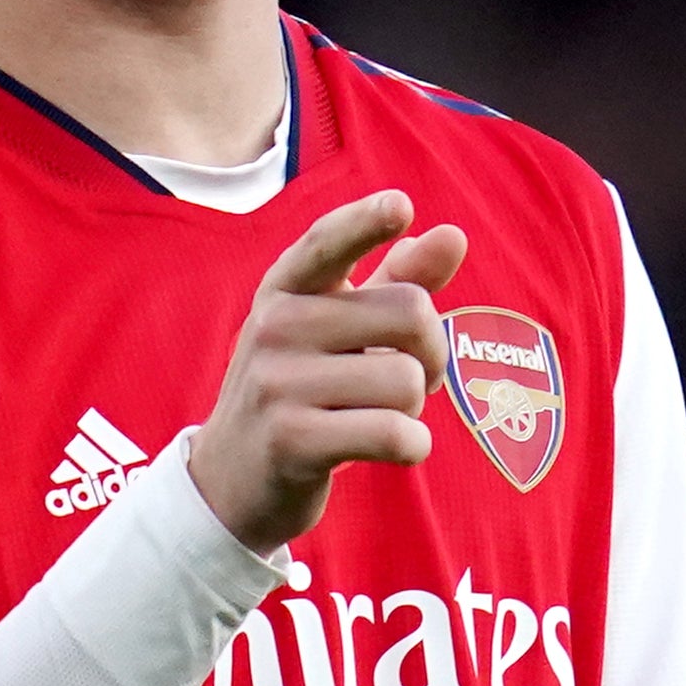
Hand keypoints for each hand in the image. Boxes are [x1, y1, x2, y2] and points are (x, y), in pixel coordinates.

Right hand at [188, 191, 471, 552]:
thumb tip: (453, 235)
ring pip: (406, 380)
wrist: (233, 479)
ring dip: (413, 408)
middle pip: (412, 312)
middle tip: (408, 378)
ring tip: (378, 415)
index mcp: (287, 288)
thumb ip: (399, 281)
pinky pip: (392, 432)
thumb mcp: (340, 329)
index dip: (366, 222)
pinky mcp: (291, 440)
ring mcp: (277, 383)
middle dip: (432, 353)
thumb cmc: (304, 388)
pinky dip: (412, 446)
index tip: (401, 206)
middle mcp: (275, 325)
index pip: (328, 242)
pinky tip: (393, 448)